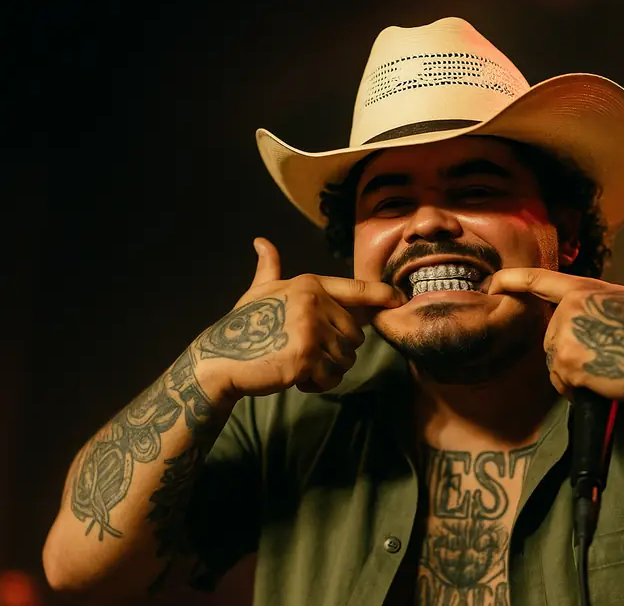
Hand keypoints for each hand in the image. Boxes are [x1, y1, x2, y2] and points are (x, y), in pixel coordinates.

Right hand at [193, 237, 406, 403]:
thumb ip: (269, 268)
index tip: (400, 299)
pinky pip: (332, 377)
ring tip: (299, 364)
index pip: (356, 289)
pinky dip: (318, 384)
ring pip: (346, 358)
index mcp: (309, 285)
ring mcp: (310, 328)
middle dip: (336, 350)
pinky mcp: (306, 356)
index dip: (381, 294)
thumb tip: (261, 242)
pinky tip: (295, 377)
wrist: (219, 359)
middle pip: (354, 335)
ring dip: (327, 369)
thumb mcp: (259, 292)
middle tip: (306, 353)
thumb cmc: (242, 325)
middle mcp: (313, 301)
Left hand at [488, 240, 623, 401]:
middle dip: (570, 350)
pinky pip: (560, 381)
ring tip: (604, 371)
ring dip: (572, 371)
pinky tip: (598, 384)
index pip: (538, 280)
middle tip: (603, 357)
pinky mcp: (567, 363)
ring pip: (554, 360)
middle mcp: (570, 310)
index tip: (493, 284)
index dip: (511, 280)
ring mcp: (566, 337)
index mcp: (586, 289)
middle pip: (551, 335)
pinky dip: (574, 388)